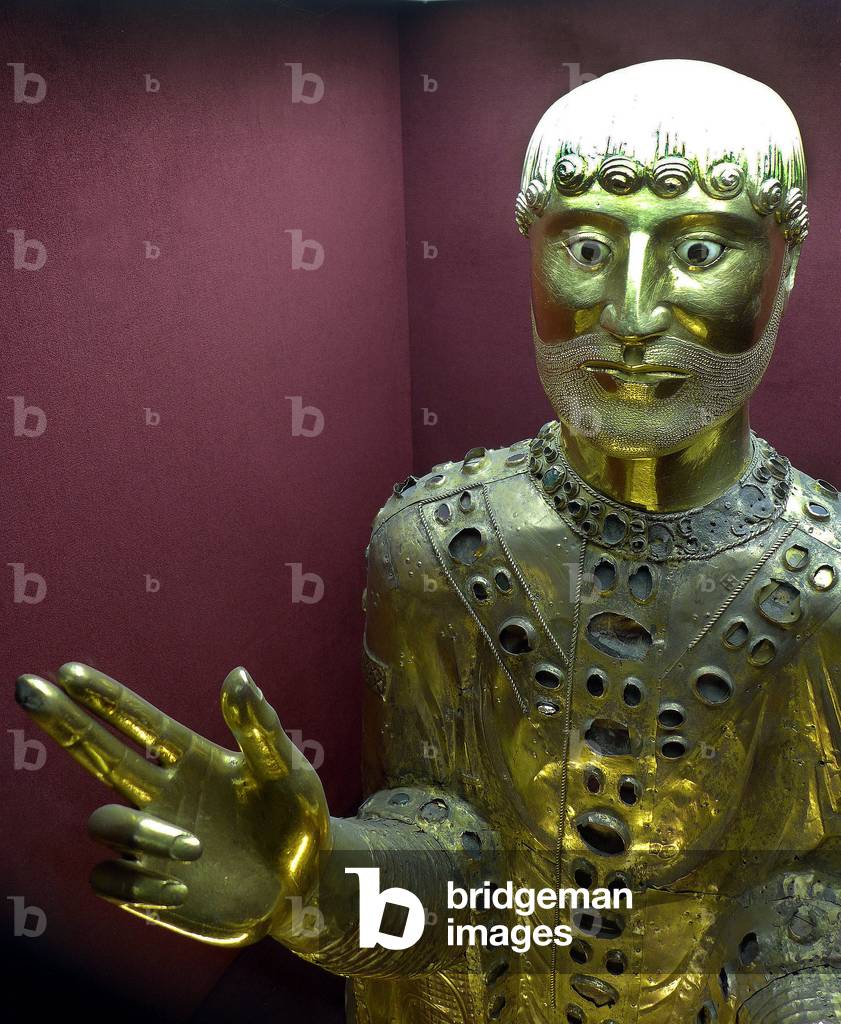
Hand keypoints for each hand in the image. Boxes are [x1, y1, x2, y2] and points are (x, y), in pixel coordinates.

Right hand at [14, 663, 330, 945]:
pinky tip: (184, 886)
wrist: (306, 883)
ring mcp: (153, 842)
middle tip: (29, 688)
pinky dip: (139, 883)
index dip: (104, 697)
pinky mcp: (151, 890)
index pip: (137, 720)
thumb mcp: (286, 768)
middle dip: (64, 722)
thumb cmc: (294, 817)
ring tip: (197, 846)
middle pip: (98, 753)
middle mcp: (162, 794)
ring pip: (106, 825)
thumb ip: (258, 727)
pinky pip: (110, 881)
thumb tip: (237, 675)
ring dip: (140, 833)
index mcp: (190, 758)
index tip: (69, 671)